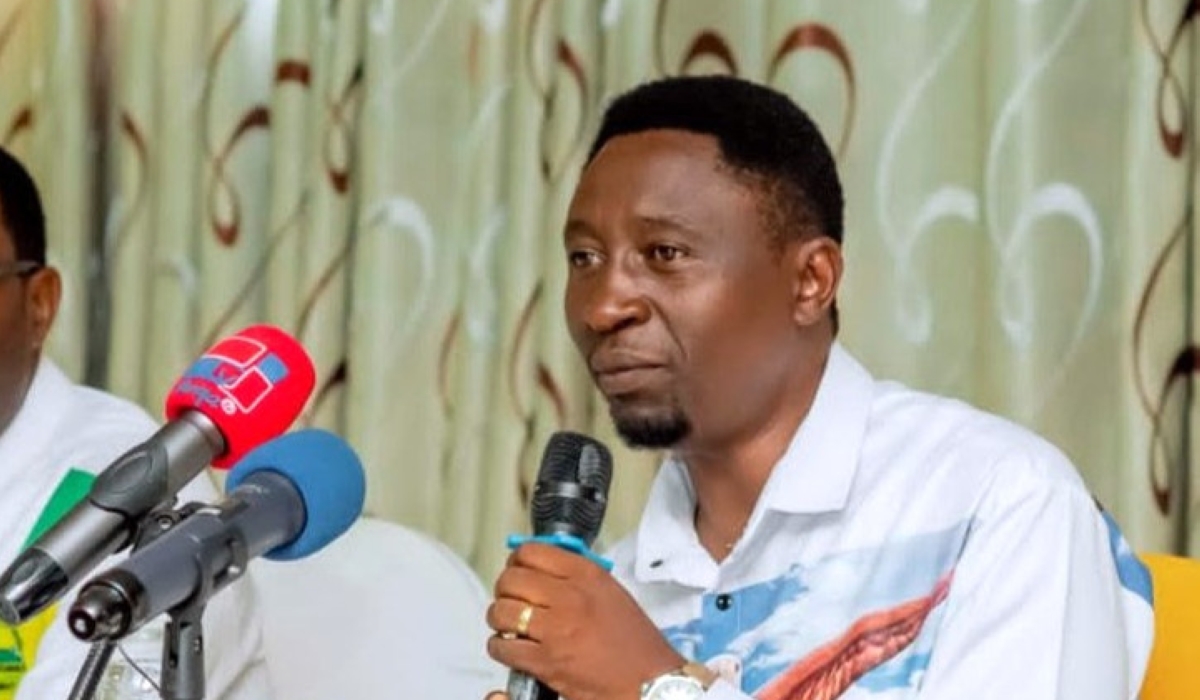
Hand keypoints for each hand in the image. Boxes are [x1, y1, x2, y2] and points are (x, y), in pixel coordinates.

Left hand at [486, 542, 684, 699]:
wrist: (648, 680)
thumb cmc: (634, 640)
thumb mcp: (610, 592)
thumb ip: (575, 576)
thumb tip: (540, 568)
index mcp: (586, 575)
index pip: (530, 552)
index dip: (516, 561)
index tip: (517, 570)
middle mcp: (568, 597)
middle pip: (510, 580)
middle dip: (505, 590)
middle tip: (512, 599)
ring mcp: (555, 630)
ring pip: (501, 612)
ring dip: (500, 619)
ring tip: (510, 625)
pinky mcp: (546, 662)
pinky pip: (503, 647)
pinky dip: (501, 648)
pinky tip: (513, 648)